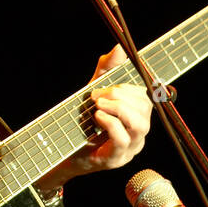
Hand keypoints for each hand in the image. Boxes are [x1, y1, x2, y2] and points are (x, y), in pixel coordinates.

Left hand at [41, 44, 152, 188]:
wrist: (61, 149)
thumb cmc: (81, 121)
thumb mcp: (93, 92)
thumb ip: (106, 70)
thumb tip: (119, 47)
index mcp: (137, 115)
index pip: (146, 97)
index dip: (127, 88)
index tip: (103, 87)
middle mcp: (138, 132)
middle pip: (145, 109)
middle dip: (121, 96)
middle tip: (96, 96)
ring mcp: (129, 148)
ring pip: (140, 125)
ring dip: (119, 109)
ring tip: (98, 106)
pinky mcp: (116, 159)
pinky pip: (124, 140)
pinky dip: (111, 124)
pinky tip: (97, 117)